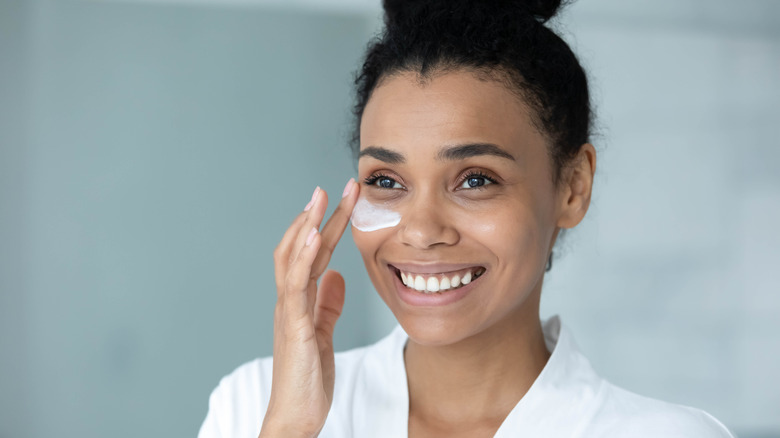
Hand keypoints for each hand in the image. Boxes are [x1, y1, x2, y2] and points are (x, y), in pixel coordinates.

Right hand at [259, 179, 359, 437]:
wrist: (295, 416)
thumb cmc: (307, 379)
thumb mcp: (322, 334)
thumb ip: (327, 304)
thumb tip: (338, 277)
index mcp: (298, 301)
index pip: (311, 254)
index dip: (323, 226)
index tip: (339, 201)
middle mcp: (289, 301)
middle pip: (299, 248)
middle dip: (316, 216)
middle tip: (332, 187)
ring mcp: (289, 312)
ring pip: (292, 260)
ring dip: (306, 226)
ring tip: (319, 198)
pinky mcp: (295, 327)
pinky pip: (296, 287)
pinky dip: (303, 259)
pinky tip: (312, 238)